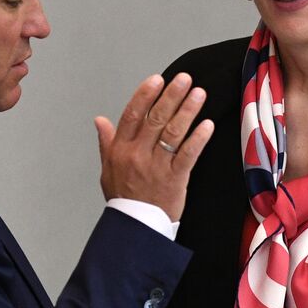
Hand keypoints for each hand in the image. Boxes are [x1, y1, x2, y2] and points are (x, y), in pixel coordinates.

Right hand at [94, 74, 212, 220]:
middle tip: (184, 79)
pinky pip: (188, 154)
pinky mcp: (175, 179)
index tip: (157, 79)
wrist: (135, 227)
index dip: (145, 95)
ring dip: (187, 111)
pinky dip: (198, 139)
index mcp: (120, 149)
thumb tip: (99, 119)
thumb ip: (107, 141)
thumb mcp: (107, 168)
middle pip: (155, 119)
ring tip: (198, 94)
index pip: (132, 115)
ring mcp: (156, 166)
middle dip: (171, 96)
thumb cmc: (123, 197)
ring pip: (173, 132)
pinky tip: (207, 125)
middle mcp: (137, 154)